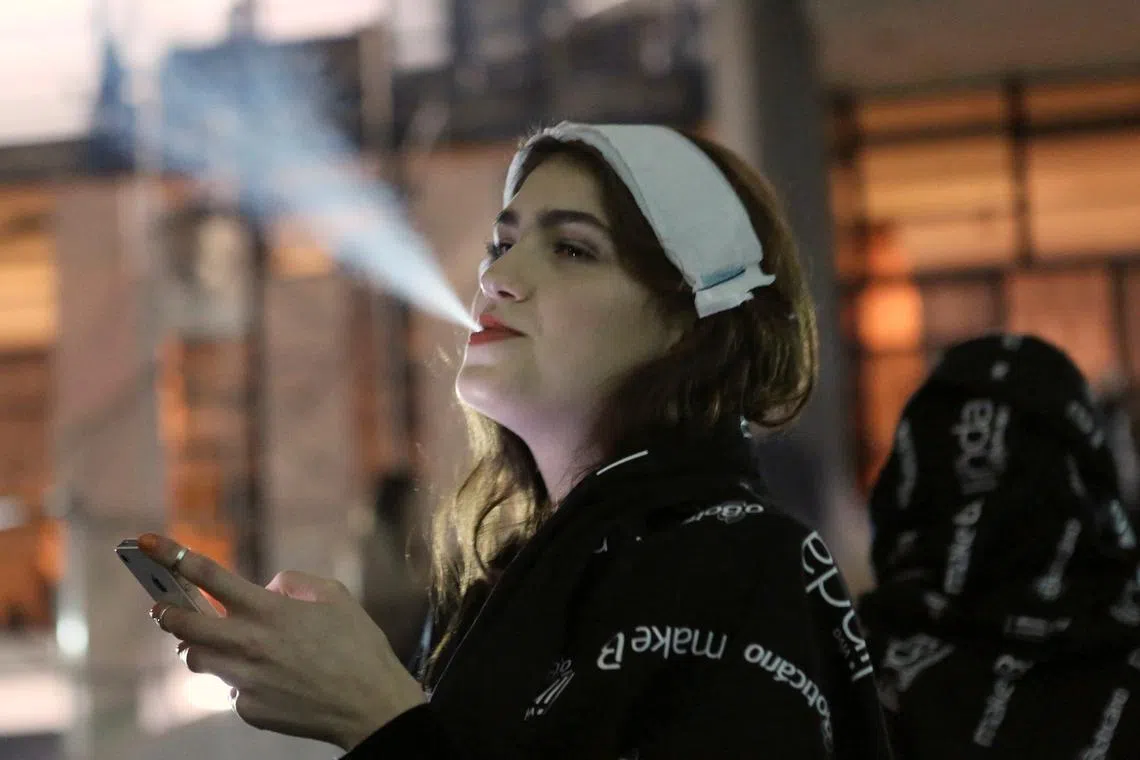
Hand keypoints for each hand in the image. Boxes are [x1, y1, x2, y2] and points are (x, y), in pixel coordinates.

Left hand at [140, 533, 426, 749]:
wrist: (370, 705)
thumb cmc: (358, 646)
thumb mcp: (335, 596)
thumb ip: (293, 583)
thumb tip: (267, 588)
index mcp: (269, 610)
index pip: (207, 575)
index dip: (172, 555)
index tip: (145, 543)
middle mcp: (248, 644)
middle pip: (184, 623)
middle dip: (165, 611)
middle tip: (160, 607)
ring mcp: (244, 680)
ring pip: (198, 659)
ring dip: (199, 647)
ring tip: (215, 642)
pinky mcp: (248, 710)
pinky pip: (230, 688)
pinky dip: (239, 678)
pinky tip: (266, 677)